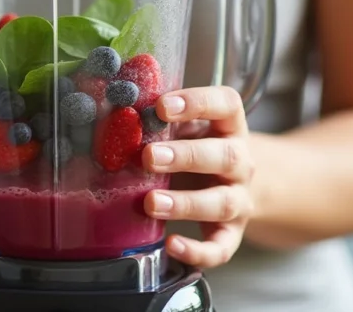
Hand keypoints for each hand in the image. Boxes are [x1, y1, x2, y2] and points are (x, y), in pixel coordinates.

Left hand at [141, 86, 255, 267]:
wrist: (232, 183)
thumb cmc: (196, 147)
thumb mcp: (184, 128)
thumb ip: (159, 121)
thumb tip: (112, 117)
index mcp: (229, 126)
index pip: (226, 105)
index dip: (197, 103)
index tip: (162, 106)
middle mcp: (241, 162)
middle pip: (224, 156)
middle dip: (185, 156)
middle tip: (149, 157)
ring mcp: (239, 199)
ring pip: (221, 203)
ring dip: (185, 203)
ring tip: (152, 203)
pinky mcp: (231, 233)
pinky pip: (221, 247)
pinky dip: (197, 250)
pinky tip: (171, 245)